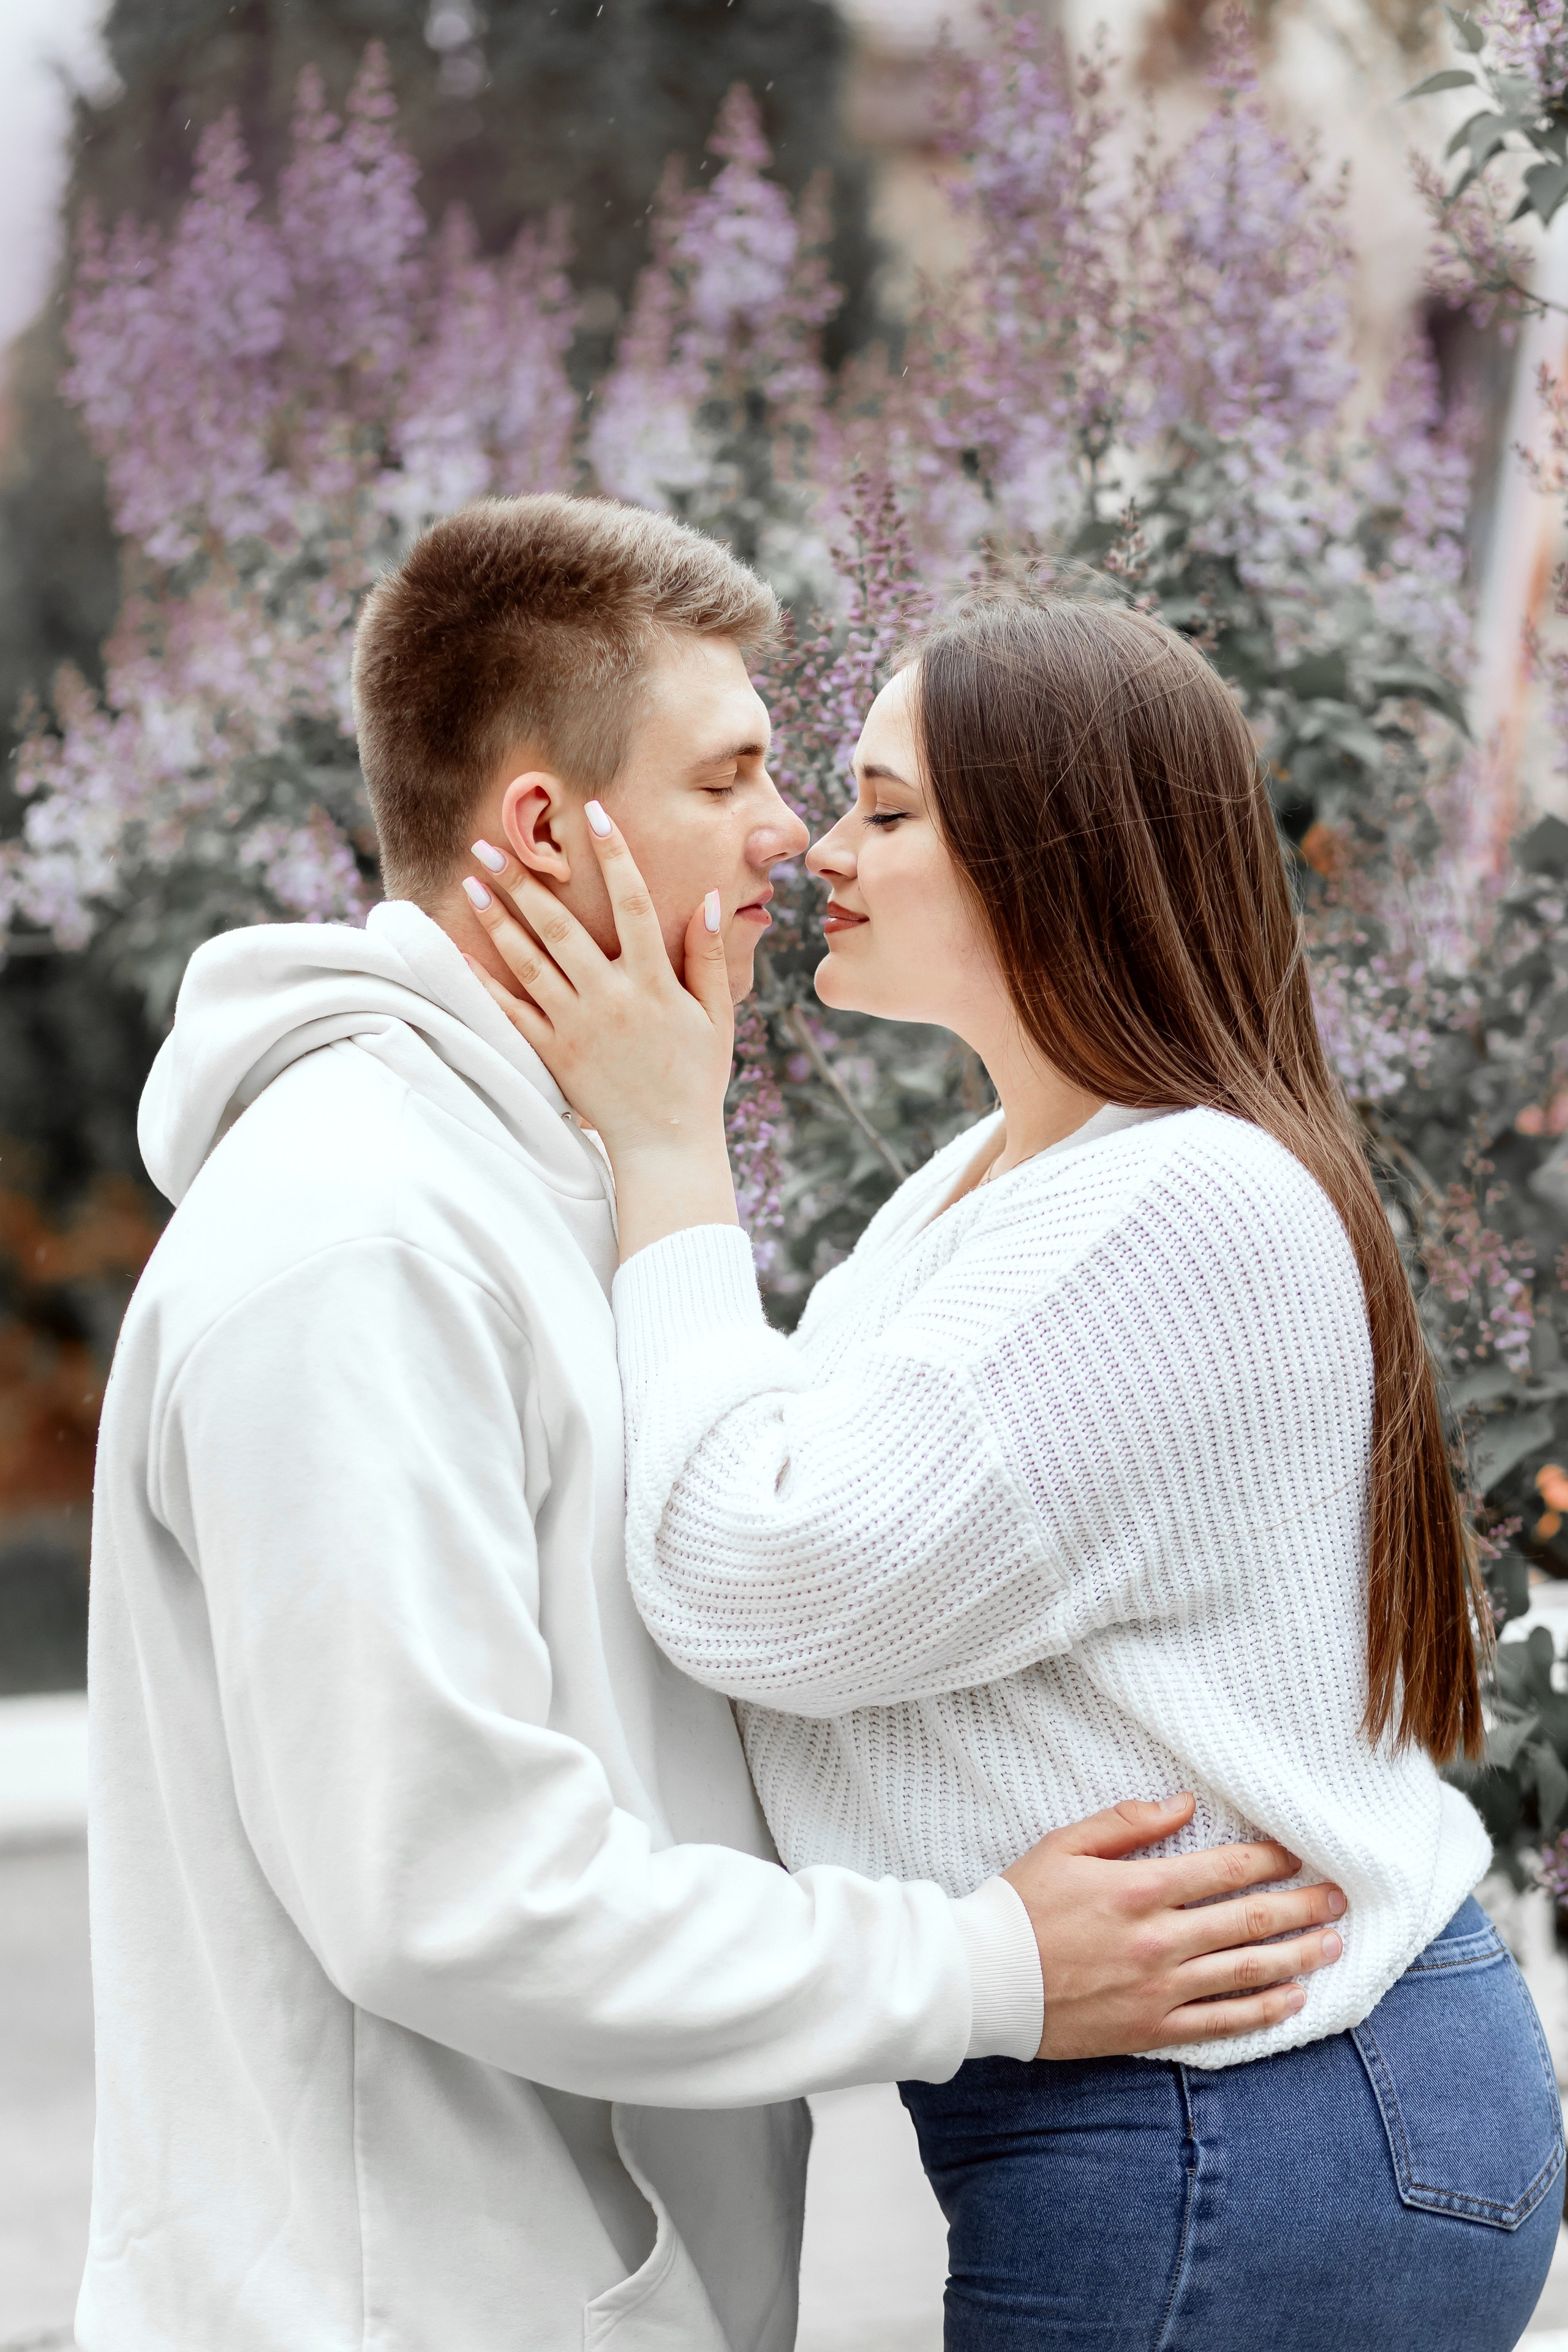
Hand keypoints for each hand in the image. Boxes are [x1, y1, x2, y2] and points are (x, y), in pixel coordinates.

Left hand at [462, 811, 738, 1257]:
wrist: (665, 1145)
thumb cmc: (696, 1077)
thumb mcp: (717, 1015)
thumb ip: (708, 957)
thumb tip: (712, 899)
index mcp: (653, 983)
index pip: (634, 904)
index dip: (615, 855)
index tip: (594, 813)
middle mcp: (610, 998)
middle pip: (561, 927)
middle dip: (525, 880)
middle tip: (493, 841)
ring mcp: (576, 1026)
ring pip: (528, 962)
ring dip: (497, 919)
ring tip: (471, 881)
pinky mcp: (552, 1054)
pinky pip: (510, 1012)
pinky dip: (483, 981)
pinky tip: (461, 950)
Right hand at [1002, 1793, 1345, 2059]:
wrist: (986, 1980)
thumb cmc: (1020, 1906)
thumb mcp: (1064, 1845)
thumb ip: (1126, 1822)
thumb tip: (1182, 1802)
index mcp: (1139, 1889)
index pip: (1224, 1871)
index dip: (1269, 1861)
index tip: (1298, 1855)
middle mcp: (1159, 1940)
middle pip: (1248, 1921)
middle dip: (1301, 1907)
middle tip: (1339, 1898)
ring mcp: (1159, 1989)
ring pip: (1245, 1972)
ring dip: (1296, 1957)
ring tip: (1332, 1945)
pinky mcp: (1151, 2028)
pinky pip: (1220, 2022)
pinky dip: (1262, 2012)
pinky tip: (1294, 2001)